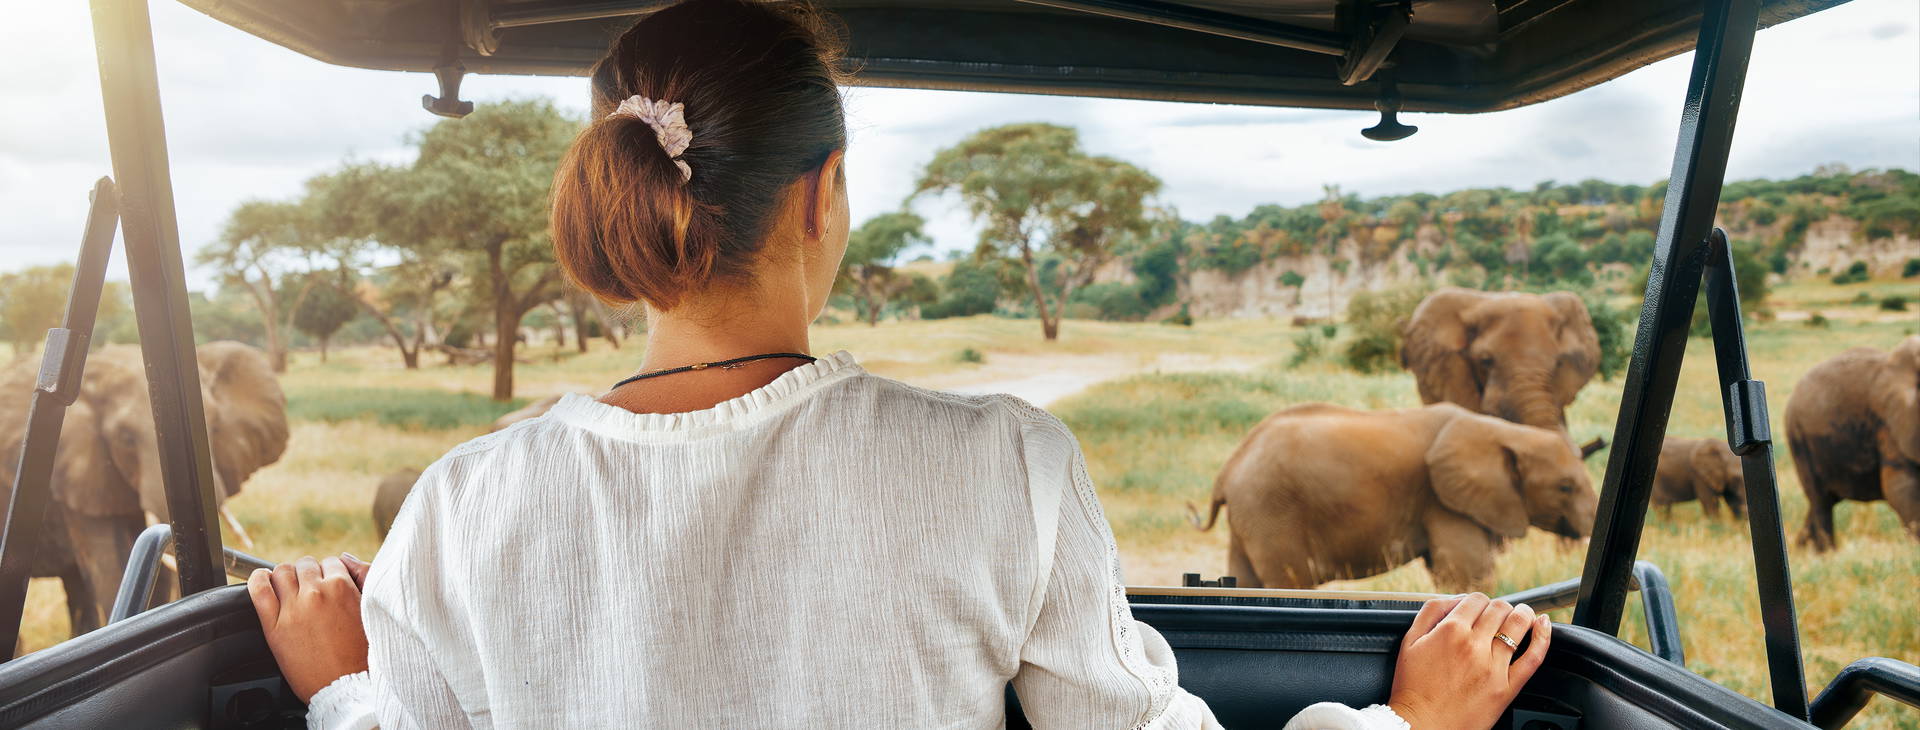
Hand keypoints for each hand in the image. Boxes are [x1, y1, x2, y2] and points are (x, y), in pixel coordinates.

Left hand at [247, 554, 370, 701]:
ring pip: (282, 572)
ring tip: (290, 589)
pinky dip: (257, 580)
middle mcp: (316, 593)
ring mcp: (293, 608)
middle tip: (310, 590)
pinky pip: (258, 590)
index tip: (328, 583)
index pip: (330, 562)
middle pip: (305, 565)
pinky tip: (263, 582)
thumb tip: (345, 559)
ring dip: (286, 577)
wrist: (346, 687)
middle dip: (308, 574)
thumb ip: (363, 577)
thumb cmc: (363, 654)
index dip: (329, 572)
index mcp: (342, 587)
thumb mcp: (370, 610)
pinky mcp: (274, 626)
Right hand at [1388, 593, 1551, 728]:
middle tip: (1498, 615)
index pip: (1476, 599)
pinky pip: (1533, 657)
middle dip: (1500, 607)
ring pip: (1518, 624)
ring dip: (1523, 613)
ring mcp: (1493, 666)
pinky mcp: (1507, 686)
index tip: (1478, 609)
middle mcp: (1474, 644)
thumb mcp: (1410, 641)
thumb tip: (1456, 599)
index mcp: (1450, 630)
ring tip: (1523, 614)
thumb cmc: (1413, 687)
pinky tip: (1543, 625)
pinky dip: (1543, 637)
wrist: (1422, 725)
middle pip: (1499, 608)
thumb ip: (1431, 612)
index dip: (1478, 601)